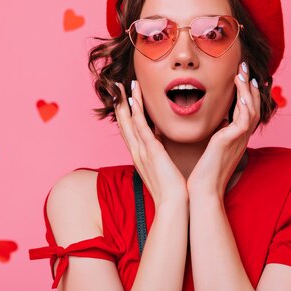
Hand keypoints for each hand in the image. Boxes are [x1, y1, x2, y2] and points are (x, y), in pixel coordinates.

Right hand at [114, 80, 188, 207]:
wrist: (173, 204)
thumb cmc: (171, 189)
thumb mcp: (163, 167)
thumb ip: (160, 153)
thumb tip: (162, 142)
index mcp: (140, 155)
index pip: (129, 130)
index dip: (125, 113)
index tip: (124, 98)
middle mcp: (136, 152)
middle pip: (124, 123)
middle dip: (120, 104)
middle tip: (116, 86)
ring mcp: (142, 151)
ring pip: (129, 121)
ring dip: (125, 102)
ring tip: (123, 86)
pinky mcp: (151, 151)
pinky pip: (140, 127)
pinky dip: (136, 112)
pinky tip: (133, 100)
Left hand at [186, 62, 261, 200]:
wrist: (203, 190)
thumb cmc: (203, 174)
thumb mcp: (211, 149)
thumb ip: (215, 136)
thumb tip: (214, 124)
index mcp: (236, 139)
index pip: (247, 112)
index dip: (246, 94)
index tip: (242, 78)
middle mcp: (241, 138)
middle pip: (253, 106)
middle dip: (249, 86)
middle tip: (244, 68)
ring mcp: (239, 139)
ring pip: (251, 108)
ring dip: (247, 89)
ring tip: (242, 72)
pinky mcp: (233, 140)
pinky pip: (245, 116)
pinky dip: (244, 101)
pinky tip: (239, 88)